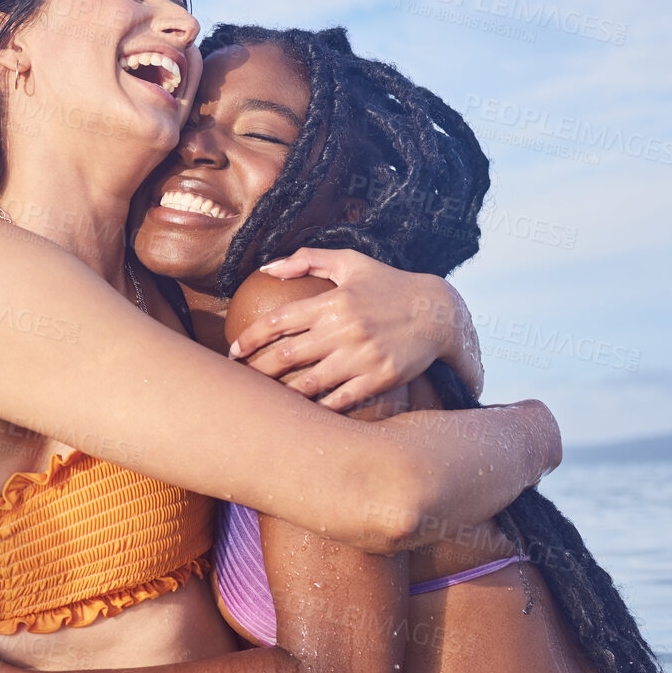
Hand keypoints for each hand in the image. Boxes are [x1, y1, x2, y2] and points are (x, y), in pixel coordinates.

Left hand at [228, 248, 474, 409]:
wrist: (438, 313)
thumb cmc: (388, 285)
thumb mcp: (351, 263)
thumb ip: (308, 259)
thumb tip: (269, 268)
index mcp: (332, 303)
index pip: (278, 321)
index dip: (249, 338)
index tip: (233, 352)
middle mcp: (344, 330)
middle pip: (286, 356)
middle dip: (256, 370)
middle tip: (239, 380)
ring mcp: (362, 357)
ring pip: (308, 383)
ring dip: (281, 394)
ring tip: (263, 400)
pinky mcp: (379, 379)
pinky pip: (339, 400)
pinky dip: (317, 408)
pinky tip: (301, 413)